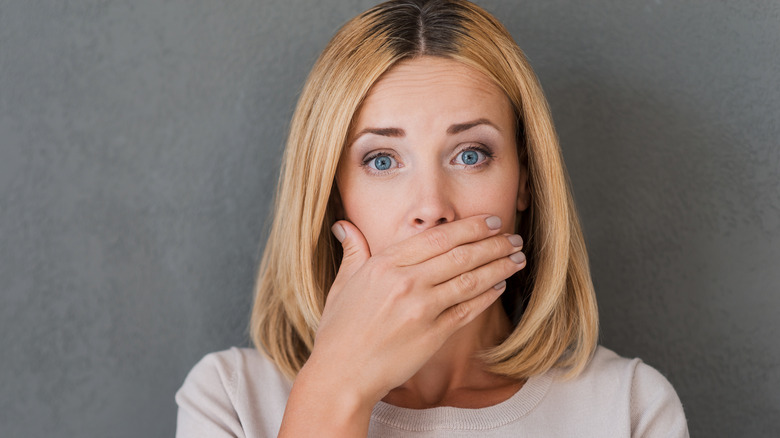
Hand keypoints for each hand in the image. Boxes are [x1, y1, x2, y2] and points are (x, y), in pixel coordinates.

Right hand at [307, 214, 525, 406]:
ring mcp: (421, 309)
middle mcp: (405, 282)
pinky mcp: (432, 335)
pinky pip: (467, 310)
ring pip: (470, 280)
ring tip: (517, 258)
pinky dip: (487, 297)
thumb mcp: (342, 284)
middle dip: (493, 243)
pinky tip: (500, 287)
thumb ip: (353, 251)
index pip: (437, 237)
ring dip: (498, 267)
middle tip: (513, 236)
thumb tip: (344, 226)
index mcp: (384, 264)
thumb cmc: (338, 331)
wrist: (341, 376)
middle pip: (460, 255)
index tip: (490, 221)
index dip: (469, 227)